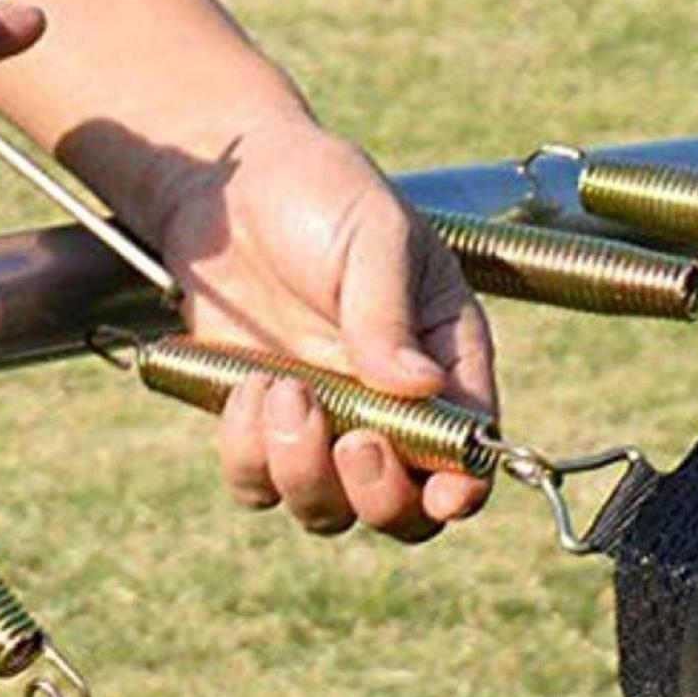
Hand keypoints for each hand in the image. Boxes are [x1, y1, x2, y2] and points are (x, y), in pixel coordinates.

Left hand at [146, 117, 496, 542]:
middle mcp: (391, 406)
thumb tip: (418, 387)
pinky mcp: (260, 426)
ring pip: (327, 508)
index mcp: (446, 359)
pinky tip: (247, 386)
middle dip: (379, 495)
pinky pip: (257, 482)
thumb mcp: (373, 232)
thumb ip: (389, 313)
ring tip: (282, 388)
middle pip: (403, 510)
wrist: (227, 186)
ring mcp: (325, 422)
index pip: (469, 448)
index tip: (439, 492)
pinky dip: (248, 454)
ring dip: (303, 471)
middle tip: (352, 439)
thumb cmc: (322, 193)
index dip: (462, 487)